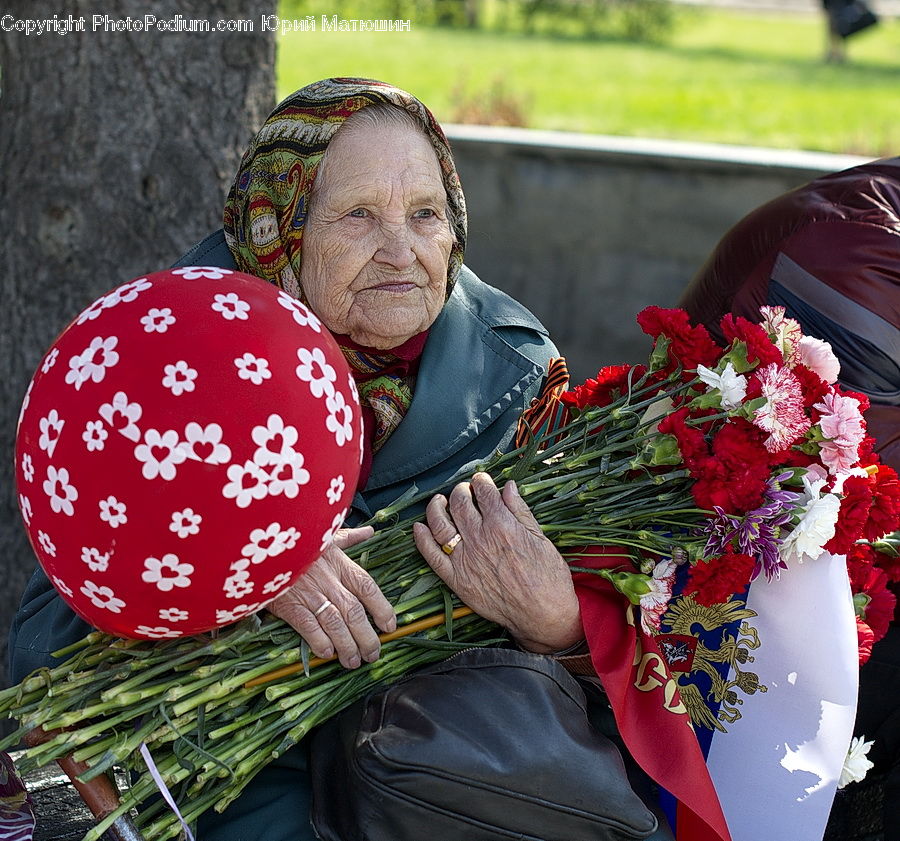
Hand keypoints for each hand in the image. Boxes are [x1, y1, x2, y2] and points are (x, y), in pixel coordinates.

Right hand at [269, 526, 395, 668]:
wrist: (263, 544)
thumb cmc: (296, 541)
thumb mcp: (324, 535)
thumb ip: (349, 538)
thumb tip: (369, 532)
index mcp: (340, 564)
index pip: (368, 588)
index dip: (382, 609)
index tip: (389, 626)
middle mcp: (330, 581)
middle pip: (355, 612)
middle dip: (367, 637)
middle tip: (373, 654)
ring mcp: (310, 595)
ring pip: (336, 625)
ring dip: (347, 646)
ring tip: (353, 662)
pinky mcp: (290, 605)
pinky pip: (309, 628)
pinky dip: (320, 642)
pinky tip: (327, 653)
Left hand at [413, 472, 581, 652]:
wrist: (542, 615)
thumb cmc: (548, 577)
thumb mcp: (540, 537)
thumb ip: (520, 510)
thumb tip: (508, 487)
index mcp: (502, 524)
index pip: (484, 492)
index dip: (481, 481)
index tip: (481, 480)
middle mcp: (480, 538)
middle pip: (459, 503)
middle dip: (460, 490)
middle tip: (464, 490)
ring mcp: (465, 559)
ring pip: (440, 523)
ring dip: (436, 507)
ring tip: (439, 501)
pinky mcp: (456, 579)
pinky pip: (431, 556)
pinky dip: (421, 539)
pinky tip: (419, 528)